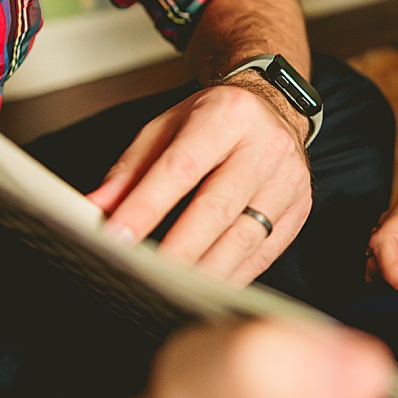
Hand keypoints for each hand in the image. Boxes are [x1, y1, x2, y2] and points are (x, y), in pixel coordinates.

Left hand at [88, 83, 310, 282]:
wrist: (273, 108)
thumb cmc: (214, 120)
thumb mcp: (167, 127)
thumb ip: (131, 168)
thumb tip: (97, 206)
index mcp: (226, 116)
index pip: (181, 167)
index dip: (147, 206)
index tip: (118, 236)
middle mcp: (265, 146)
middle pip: (217, 208)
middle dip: (177, 249)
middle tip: (144, 276)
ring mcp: (288, 180)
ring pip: (244, 237)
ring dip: (205, 271)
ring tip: (171, 290)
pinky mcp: (300, 208)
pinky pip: (264, 252)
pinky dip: (232, 275)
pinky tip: (205, 287)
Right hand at [366, 198, 397, 296]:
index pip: (384, 243)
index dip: (390, 271)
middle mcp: (392, 219)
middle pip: (375, 254)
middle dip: (392, 277)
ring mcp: (389, 230)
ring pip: (375, 262)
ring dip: (393, 278)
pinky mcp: (390, 242)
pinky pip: (382, 265)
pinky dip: (394, 276)